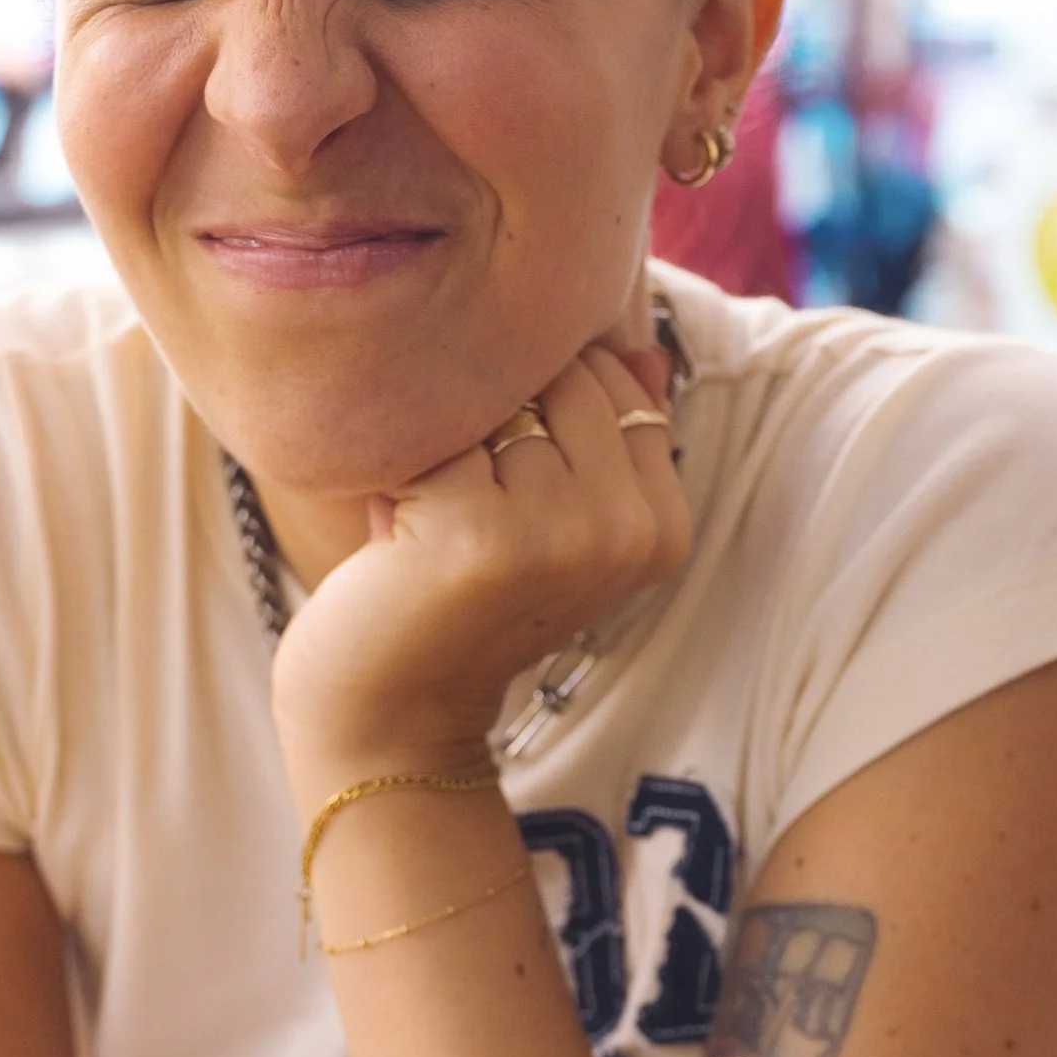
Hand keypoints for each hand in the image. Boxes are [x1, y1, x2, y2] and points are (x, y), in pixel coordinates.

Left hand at [269, 303, 687, 785]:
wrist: (394, 710)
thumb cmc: (466, 600)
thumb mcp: (557, 518)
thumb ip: (606, 434)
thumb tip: (644, 346)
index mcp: (662, 526)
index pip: (617, 382)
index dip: (545, 408)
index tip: (514, 488)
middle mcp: (626, 531)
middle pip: (564, 377)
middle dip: (497, 416)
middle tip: (468, 504)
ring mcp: (561, 534)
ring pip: (499, 401)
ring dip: (448, 445)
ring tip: (434, 519)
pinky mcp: (484, 536)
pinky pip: (438, 434)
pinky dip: (401, 472)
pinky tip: (399, 535)